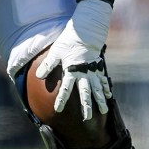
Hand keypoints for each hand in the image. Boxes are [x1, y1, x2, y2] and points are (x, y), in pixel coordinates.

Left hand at [35, 0, 112, 120]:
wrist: (86, 30)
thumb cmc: (69, 40)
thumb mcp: (55, 52)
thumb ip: (48, 65)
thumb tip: (39, 76)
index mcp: (72, 70)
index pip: (66, 89)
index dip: (61, 100)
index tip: (58, 110)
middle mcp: (83, 73)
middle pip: (85, 93)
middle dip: (86, 106)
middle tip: (87, 119)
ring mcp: (93, 70)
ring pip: (97, 89)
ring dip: (100, 100)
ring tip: (104, 111)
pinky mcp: (98, 66)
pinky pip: (103, 80)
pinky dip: (106, 88)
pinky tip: (109, 96)